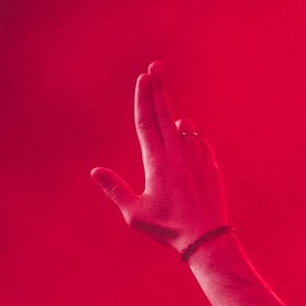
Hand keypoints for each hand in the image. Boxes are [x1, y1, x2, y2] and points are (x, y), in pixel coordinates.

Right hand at [91, 61, 228, 249]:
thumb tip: (95, 171)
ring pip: (185, 128)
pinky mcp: (211, 167)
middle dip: (159, 88)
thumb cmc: (168, 228)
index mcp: (156, 160)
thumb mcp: (134, 212)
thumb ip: (115, 189)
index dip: (143, 97)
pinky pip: (199, 145)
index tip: (143, 77)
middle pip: (164, 113)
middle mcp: (177, 153)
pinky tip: (187, 150)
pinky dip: (191, 142)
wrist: (206, 238)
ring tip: (170, 122)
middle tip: (155, 66)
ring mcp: (197, 157)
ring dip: (175, 122)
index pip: (146, 121)